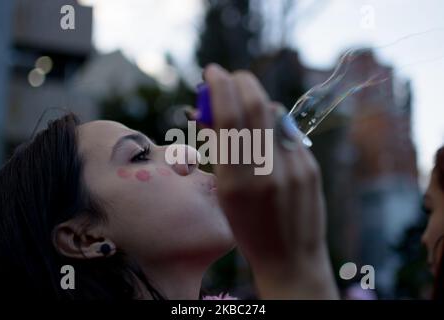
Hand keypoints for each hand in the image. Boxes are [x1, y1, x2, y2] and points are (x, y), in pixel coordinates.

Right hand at [204, 64, 337, 298]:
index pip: (228, 117)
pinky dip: (273, 125)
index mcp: (237, 181)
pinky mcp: (311, 166)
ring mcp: (294, 167)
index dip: (219, 87)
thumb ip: (221, 151)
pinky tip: (267, 138)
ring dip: (257, 102)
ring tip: (247, 111)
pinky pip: (287, 132)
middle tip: (230, 77)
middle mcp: (267, 170)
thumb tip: (213, 114)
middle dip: (240, 81)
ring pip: (274, 113)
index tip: (213, 72)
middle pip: (255, 104)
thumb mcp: (225, 194)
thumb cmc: (249, 228)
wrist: (290, 258)